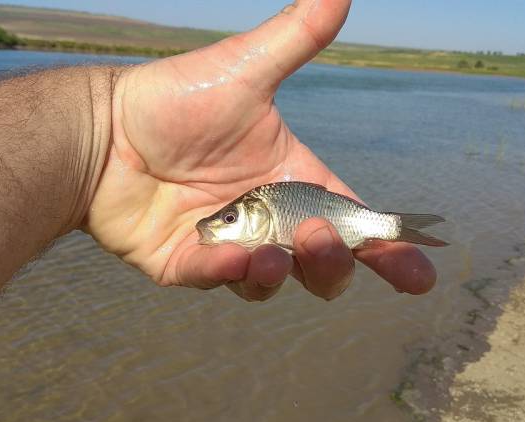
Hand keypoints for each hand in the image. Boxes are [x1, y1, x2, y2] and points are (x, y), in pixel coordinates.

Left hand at [85, 0, 435, 300]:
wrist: (105, 126)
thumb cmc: (176, 98)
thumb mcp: (246, 67)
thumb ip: (297, 36)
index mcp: (294, 182)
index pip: (354, 225)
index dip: (389, 252)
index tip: (420, 273)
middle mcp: (268, 220)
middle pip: (322, 263)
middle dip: (333, 261)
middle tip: (317, 237)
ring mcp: (229, 246)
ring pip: (275, 282)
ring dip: (285, 275)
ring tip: (273, 254)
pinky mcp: (187, 264)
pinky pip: (215, 281)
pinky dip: (227, 276)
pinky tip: (231, 258)